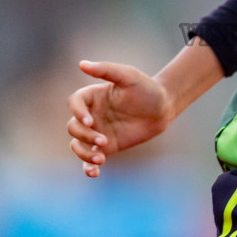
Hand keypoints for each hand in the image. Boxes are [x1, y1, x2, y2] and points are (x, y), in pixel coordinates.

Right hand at [66, 60, 171, 177]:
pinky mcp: (106, 147)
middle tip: (103, 140)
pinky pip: (90, 160)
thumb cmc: (145, 88)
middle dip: (84, 136)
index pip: (74, 103)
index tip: (90, 121)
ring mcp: (97, 132)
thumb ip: (106, 70)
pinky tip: (94, 173)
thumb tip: (81, 64)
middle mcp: (91, 114)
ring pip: (78, 145)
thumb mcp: (128, 76)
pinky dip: (88, 167)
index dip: (77, 113)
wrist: (163, 107)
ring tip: (100, 159)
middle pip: (73, 127)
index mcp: (92, 96)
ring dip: (84, 153)